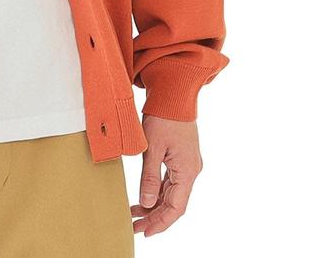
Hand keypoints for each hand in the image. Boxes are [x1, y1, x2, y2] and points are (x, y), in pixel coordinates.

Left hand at [129, 114, 203, 236]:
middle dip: (154, 216)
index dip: (160, 223)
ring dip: (154, 204)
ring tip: (134, 212)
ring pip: (171, 193)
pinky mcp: (181, 156)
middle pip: (174, 203)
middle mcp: (190, 170)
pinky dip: (157, 190)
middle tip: (134, 226)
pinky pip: (170, 181)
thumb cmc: (164, 116)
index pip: (176, 208)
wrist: (175, 93)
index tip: (145, 232)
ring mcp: (187, 163)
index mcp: (187, 171)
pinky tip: (144, 195)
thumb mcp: (152, 148)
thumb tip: (145, 203)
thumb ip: (149, 176)